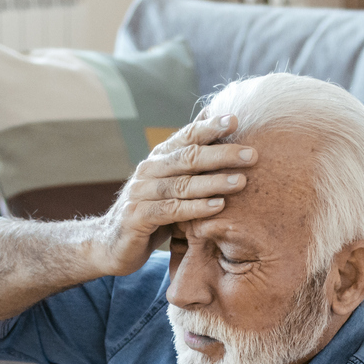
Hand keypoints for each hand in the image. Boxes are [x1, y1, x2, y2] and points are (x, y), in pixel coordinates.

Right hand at [89, 113, 257, 275]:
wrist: (111, 244)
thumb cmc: (152, 213)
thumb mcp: (172, 188)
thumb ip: (192, 169)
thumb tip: (224, 142)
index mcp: (158, 159)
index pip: (186, 137)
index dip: (210, 127)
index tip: (236, 119)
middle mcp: (148, 170)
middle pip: (188, 157)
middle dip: (222, 154)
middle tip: (251, 154)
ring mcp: (140, 193)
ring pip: (182, 184)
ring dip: (214, 182)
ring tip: (241, 181)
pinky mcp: (137, 217)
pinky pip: (171, 210)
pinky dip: (196, 208)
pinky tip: (218, 206)